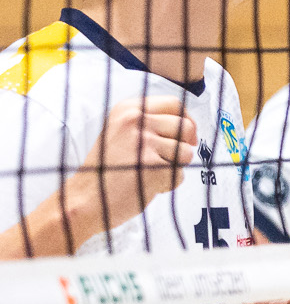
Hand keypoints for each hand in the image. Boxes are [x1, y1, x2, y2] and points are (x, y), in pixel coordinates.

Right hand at [62, 97, 197, 240]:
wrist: (85, 199)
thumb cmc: (109, 168)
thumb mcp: (122, 132)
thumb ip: (151, 122)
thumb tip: (191, 125)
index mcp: (128, 109)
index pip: (174, 103)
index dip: (187, 120)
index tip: (186, 137)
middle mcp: (135, 120)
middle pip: (185, 127)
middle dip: (181, 147)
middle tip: (159, 161)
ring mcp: (143, 143)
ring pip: (185, 153)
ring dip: (173, 167)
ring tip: (146, 172)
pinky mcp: (152, 167)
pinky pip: (178, 175)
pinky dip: (167, 185)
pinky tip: (144, 185)